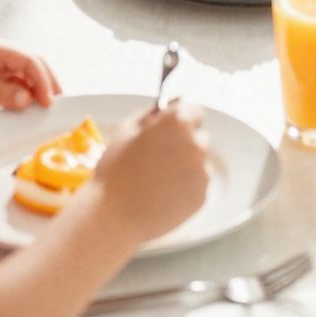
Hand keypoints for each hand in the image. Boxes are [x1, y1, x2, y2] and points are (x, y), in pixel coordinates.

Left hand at [0, 42, 61, 115]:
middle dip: (47, 83)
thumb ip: (1, 93)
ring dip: (35, 89)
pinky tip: (25, 108)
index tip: (48, 103)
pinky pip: (13, 84)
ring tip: (44, 109)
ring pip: (24, 75)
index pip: (30, 61)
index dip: (44, 82)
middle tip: (55, 106)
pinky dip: (23, 95)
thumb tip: (28, 99)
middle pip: (33, 64)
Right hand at [95, 103, 210, 244]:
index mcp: (179, 123)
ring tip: (154, 180)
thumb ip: (155, 111)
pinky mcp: (201, 197)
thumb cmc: (115, 170)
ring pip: (198, 163)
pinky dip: (183, 187)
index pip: (195, 110)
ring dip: (184, 166)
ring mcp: (202, 173)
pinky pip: (196, 185)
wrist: (113, 217)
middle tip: (156, 158)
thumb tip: (176, 100)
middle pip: (199, 137)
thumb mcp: (128, 130)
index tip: (168, 131)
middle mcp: (197, 145)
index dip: (180, 120)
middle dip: (183, 143)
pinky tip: (160, 194)